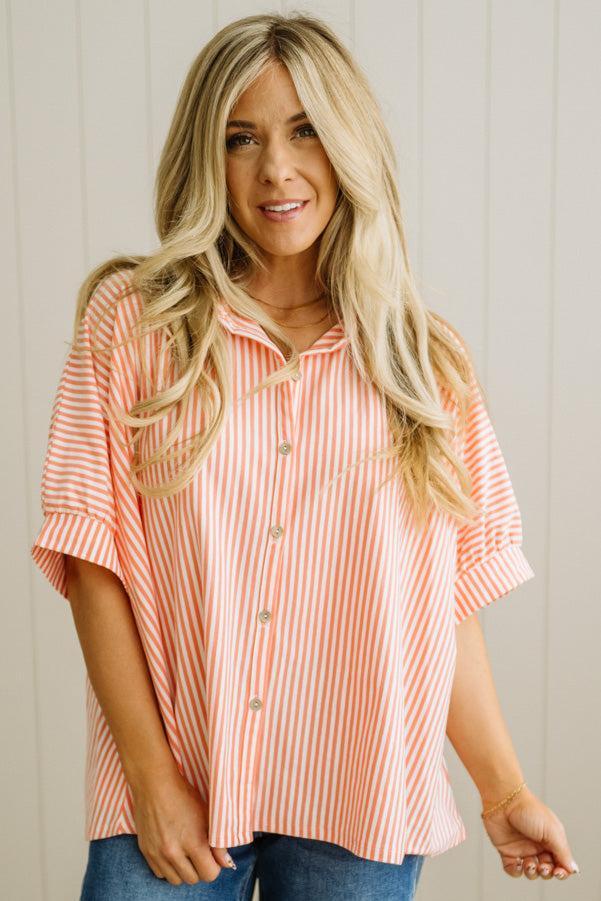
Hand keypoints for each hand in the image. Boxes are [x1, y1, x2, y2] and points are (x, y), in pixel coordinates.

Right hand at [129, 762, 234, 884]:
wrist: (154, 784)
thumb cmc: (183, 795)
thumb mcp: (207, 815)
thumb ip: (218, 843)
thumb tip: (226, 863)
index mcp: (193, 842)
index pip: (209, 874)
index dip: (214, 867)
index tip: (212, 857)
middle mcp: (173, 853)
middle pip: (192, 879)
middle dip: (199, 869)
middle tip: (199, 853)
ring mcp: (157, 854)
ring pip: (176, 880)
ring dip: (183, 871)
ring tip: (185, 853)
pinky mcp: (145, 852)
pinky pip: (160, 873)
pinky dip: (167, 868)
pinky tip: (172, 852)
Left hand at [481, 786, 578, 880]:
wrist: (504, 799)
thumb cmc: (529, 809)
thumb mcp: (551, 830)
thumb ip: (562, 851)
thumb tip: (573, 870)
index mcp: (551, 840)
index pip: (560, 862)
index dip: (561, 871)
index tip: (559, 872)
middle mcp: (537, 846)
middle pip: (546, 870)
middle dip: (546, 872)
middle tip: (543, 867)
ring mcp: (521, 849)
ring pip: (531, 872)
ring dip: (532, 872)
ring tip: (529, 863)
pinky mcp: (507, 851)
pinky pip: (512, 869)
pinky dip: (515, 871)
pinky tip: (517, 864)